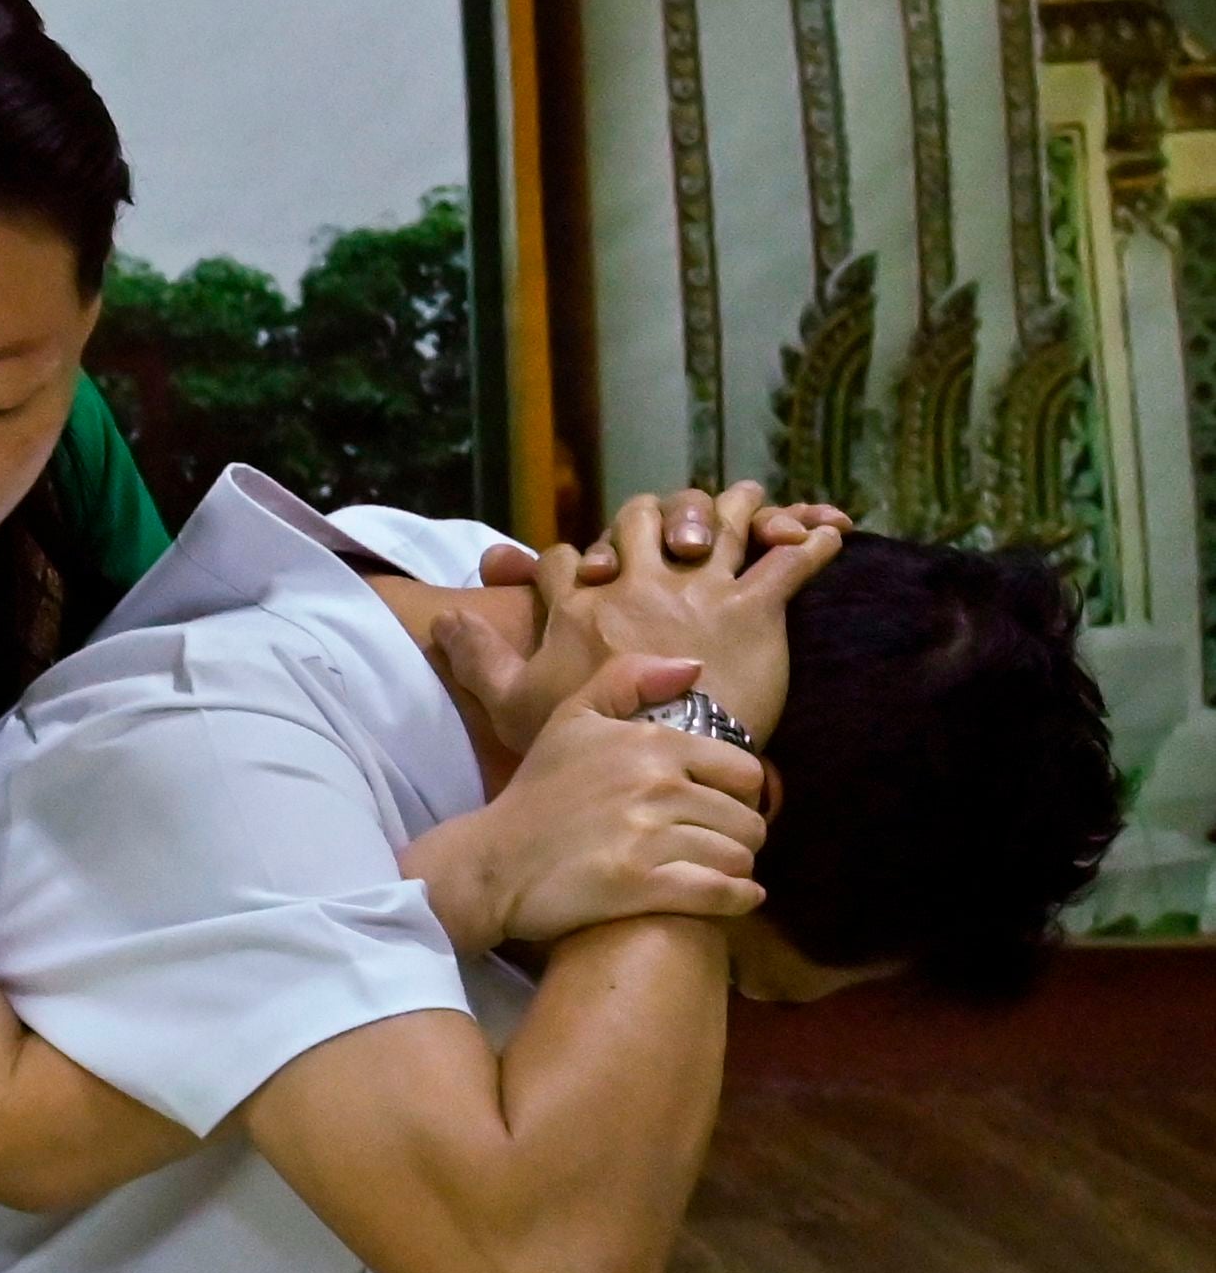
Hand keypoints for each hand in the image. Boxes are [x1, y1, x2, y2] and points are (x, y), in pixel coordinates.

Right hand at [401, 651, 769, 952]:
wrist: (491, 862)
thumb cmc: (537, 792)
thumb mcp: (571, 719)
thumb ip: (628, 678)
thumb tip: (695, 667)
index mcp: (651, 744)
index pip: (744, 772)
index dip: (737, 793)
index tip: (716, 807)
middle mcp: (656, 786)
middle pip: (747, 821)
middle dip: (737, 837)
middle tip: (713, 846)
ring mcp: (649, 838)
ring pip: (738, 857)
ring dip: (734, 870)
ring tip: (713, 871)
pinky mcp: (640, 886)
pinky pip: (720, 893)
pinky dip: (737, 899)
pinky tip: (736, 898)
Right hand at [440, 484, 842, 753]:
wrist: (649, 766)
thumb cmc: (582, 744)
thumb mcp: (510, 700)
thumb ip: (477, 657)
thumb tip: (441, 621)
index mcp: (582, 605)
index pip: (569, 557)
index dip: (578, 559)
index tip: (588, 569)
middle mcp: (638, 585)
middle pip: (645, 517)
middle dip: (662, 515)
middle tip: (682, 526)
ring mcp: (696, 593)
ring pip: (719, 522)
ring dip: (740, 509)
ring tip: (758, 506)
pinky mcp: (750, 612)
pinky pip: (787, 563)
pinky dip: (810, 543)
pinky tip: (830, 532)